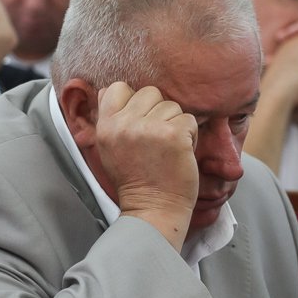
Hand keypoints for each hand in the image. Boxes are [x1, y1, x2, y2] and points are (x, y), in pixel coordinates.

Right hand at [95, 82, 198, 249]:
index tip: (140, 122)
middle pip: (150, 93)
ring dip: (175, 124)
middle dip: (158, 112)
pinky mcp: (174, 135)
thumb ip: (110, 118)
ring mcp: (150, 129)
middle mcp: (125, 125)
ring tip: (168, 148)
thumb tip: (110, 90)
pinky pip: (188, 119)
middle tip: (157, 139)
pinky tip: (180, 153)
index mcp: (106, 126)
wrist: (153, 209)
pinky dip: (190, 135)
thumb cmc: (135, 180)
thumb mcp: (108, 147)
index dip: (134, 101)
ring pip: (171, 105)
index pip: (118, 87)